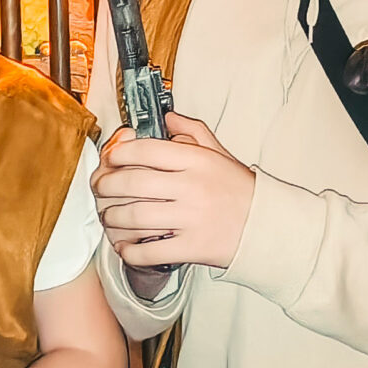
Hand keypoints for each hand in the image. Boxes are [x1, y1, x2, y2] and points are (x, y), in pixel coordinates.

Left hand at [92, 113, 254, 270]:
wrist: (267, 227)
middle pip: (132, 182)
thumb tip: (168, 117)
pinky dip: (130, 250)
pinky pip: (149, 250)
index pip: (146, 150)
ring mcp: (192, 219)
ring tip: (109, 216)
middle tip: (100, 188)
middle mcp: (192, 187)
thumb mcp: (220, 154)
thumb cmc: (239, 191)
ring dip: (112, 218)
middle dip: (106, 186)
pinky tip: (125, 245)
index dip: (118, 154)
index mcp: (197, 161)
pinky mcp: (192, 248)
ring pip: (135, 216)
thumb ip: (193, 132)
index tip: (109, 159)